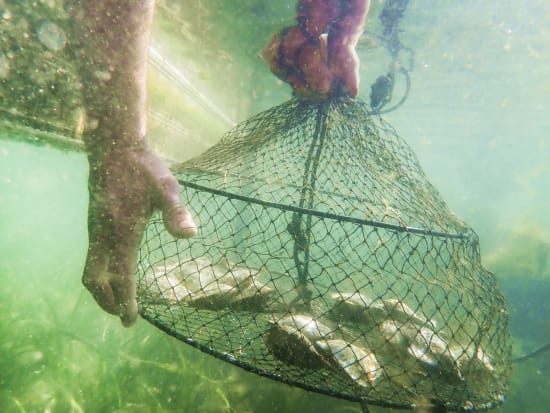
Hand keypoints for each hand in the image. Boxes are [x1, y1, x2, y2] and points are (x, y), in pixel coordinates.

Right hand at [83, 142, 195, 325]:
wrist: (114, 146)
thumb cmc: (144, 167)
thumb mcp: (166, 187)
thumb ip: (176, 212)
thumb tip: (190, 235)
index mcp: (121, 231)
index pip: (120, 276)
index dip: (126, 301)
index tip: (131, 321)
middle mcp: (102, 234)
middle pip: (94, 280)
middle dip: (107, 302)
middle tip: (124, 316)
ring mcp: (94, 229)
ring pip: (89, 270)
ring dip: (102, 290)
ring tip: (121, 300)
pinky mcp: (94, 223)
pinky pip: (91, 258)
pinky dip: (100, 275)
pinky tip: (116, 272)